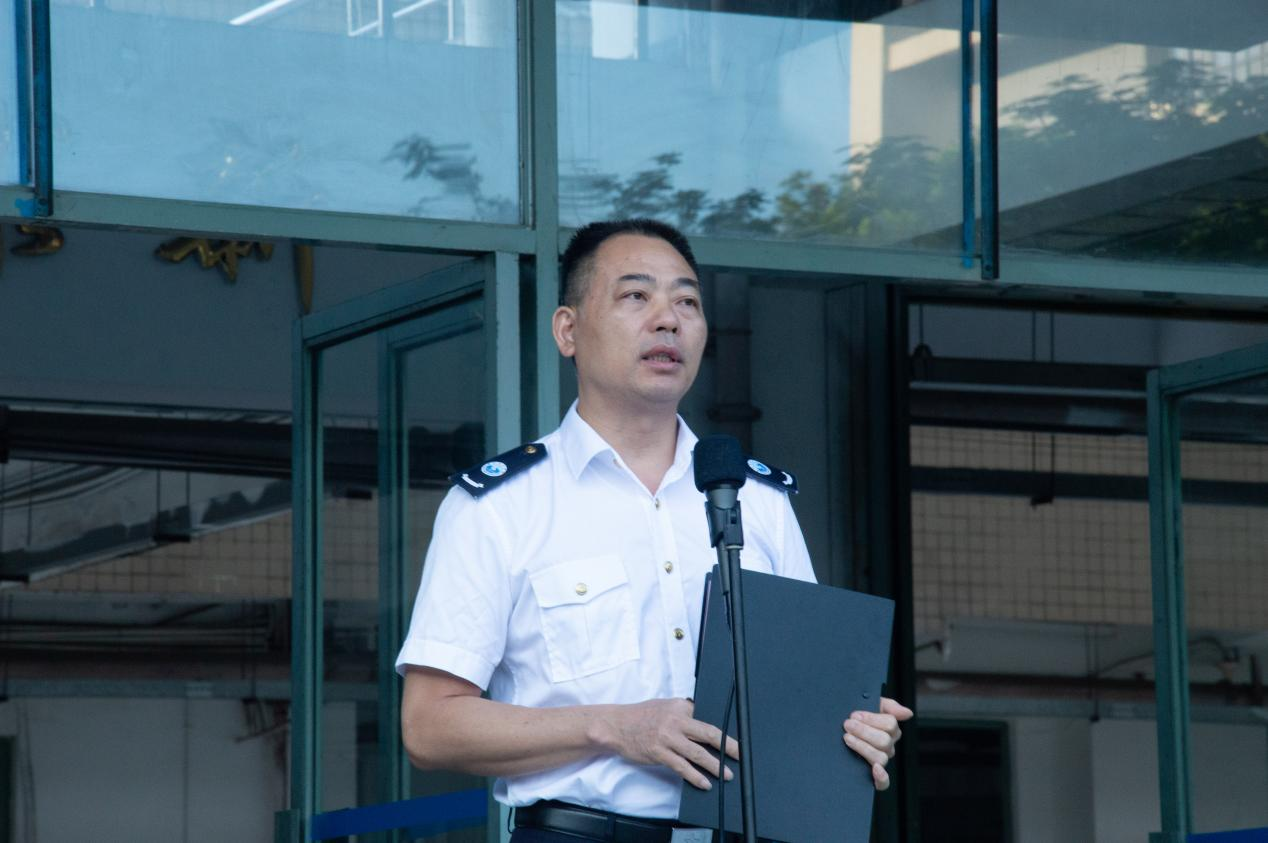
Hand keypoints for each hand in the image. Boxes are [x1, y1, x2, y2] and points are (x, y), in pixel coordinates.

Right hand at [603, 698, 738, 790]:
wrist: (616, 725)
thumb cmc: (640, 716)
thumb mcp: (664, 707)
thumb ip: (683, 714)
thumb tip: (702, 727)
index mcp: (680, 706)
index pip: (706, 719)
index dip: (722, 732)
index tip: (735, 742)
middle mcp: (676, 720)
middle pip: (708, 734)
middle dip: (728, 746)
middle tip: (740, 755)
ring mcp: (667, 737)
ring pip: (698, 753)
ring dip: (715, 765)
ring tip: (726, 774)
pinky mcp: (659, 752)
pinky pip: (682, 767)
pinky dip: (695, 776)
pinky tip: (704, 783)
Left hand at [843, 697, 912, 790]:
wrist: (835, 731)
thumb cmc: (854, 717)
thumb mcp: (869, 705)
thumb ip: (889, 706)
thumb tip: (908, 713)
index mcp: (890, 731)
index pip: (890, 724)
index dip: (871, 719)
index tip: (854, 715)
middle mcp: (888, 747)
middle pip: (884, 741)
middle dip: (863, 731)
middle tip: (847, 724)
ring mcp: (881, 762)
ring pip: (881, 757)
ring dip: (863, 747)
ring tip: (847, 738)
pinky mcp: (874, 777)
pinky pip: (884, 783)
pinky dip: (882, 777)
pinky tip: (875, 769)